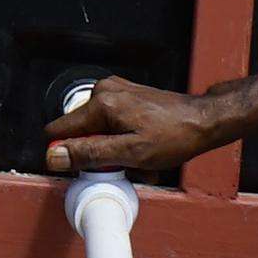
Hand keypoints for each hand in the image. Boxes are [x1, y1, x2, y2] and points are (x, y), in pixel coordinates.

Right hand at [42, 75, 221, 178]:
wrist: (203, 120)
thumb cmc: (175, 135)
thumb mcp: (130, 153)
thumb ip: (89, 154)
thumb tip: (54, 155)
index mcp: (101, 104)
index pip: (57, 130)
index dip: (68, 154)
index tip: (91, 166)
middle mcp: (103, 92)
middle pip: (79, 132)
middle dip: (97, 153)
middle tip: (124, 163)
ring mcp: (114, 92)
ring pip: (96, 131)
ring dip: (112, 150)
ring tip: (137, 157)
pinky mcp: (124, 97)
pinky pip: (110, 124)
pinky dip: (121, 140)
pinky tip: (140, 147)